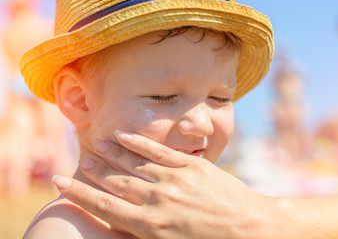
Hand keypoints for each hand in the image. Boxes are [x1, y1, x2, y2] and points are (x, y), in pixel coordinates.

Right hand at [53, 131, 274, 238]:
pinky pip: (159, 152)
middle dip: (94, 170)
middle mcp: (157, 200)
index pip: (105, 206)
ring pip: (134, 163)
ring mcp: (175, 180)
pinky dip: (139, 143)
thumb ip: (144, 230)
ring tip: (96, 142)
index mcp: (150, 226)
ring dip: (112, 152)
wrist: (250, 229)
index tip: (60, 181)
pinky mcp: (192, 167)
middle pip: (116, 181)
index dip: (80, 193)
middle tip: (79, 158)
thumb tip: (122, 218)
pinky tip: (124, 135)